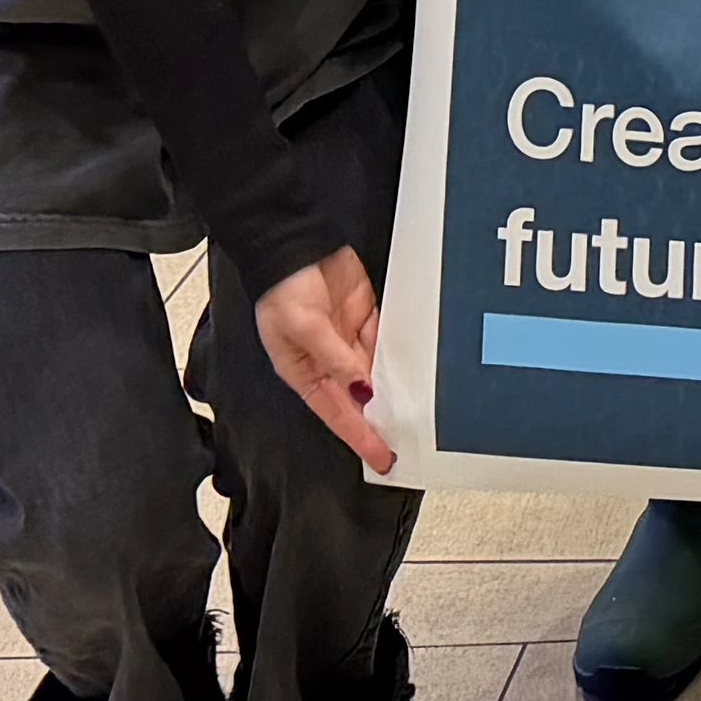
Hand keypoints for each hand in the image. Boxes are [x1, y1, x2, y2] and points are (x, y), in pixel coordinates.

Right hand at [260, 245, 394, 470]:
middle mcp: (327, 361)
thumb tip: (361, 388)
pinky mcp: (365, 316)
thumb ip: (336, 359)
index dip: (359, 438)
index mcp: (305, 372)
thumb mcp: (304, 329)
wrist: (295, 242)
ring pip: (377, 371)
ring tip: (418, 408)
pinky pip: (386, 340)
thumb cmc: (282, 288)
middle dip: (382, 418)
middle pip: (360, 398)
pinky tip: (414, 365)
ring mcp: (347, 339)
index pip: (337, 414)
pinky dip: (398, 353)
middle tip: (410, 438)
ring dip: (394, 386)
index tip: (381, 458)